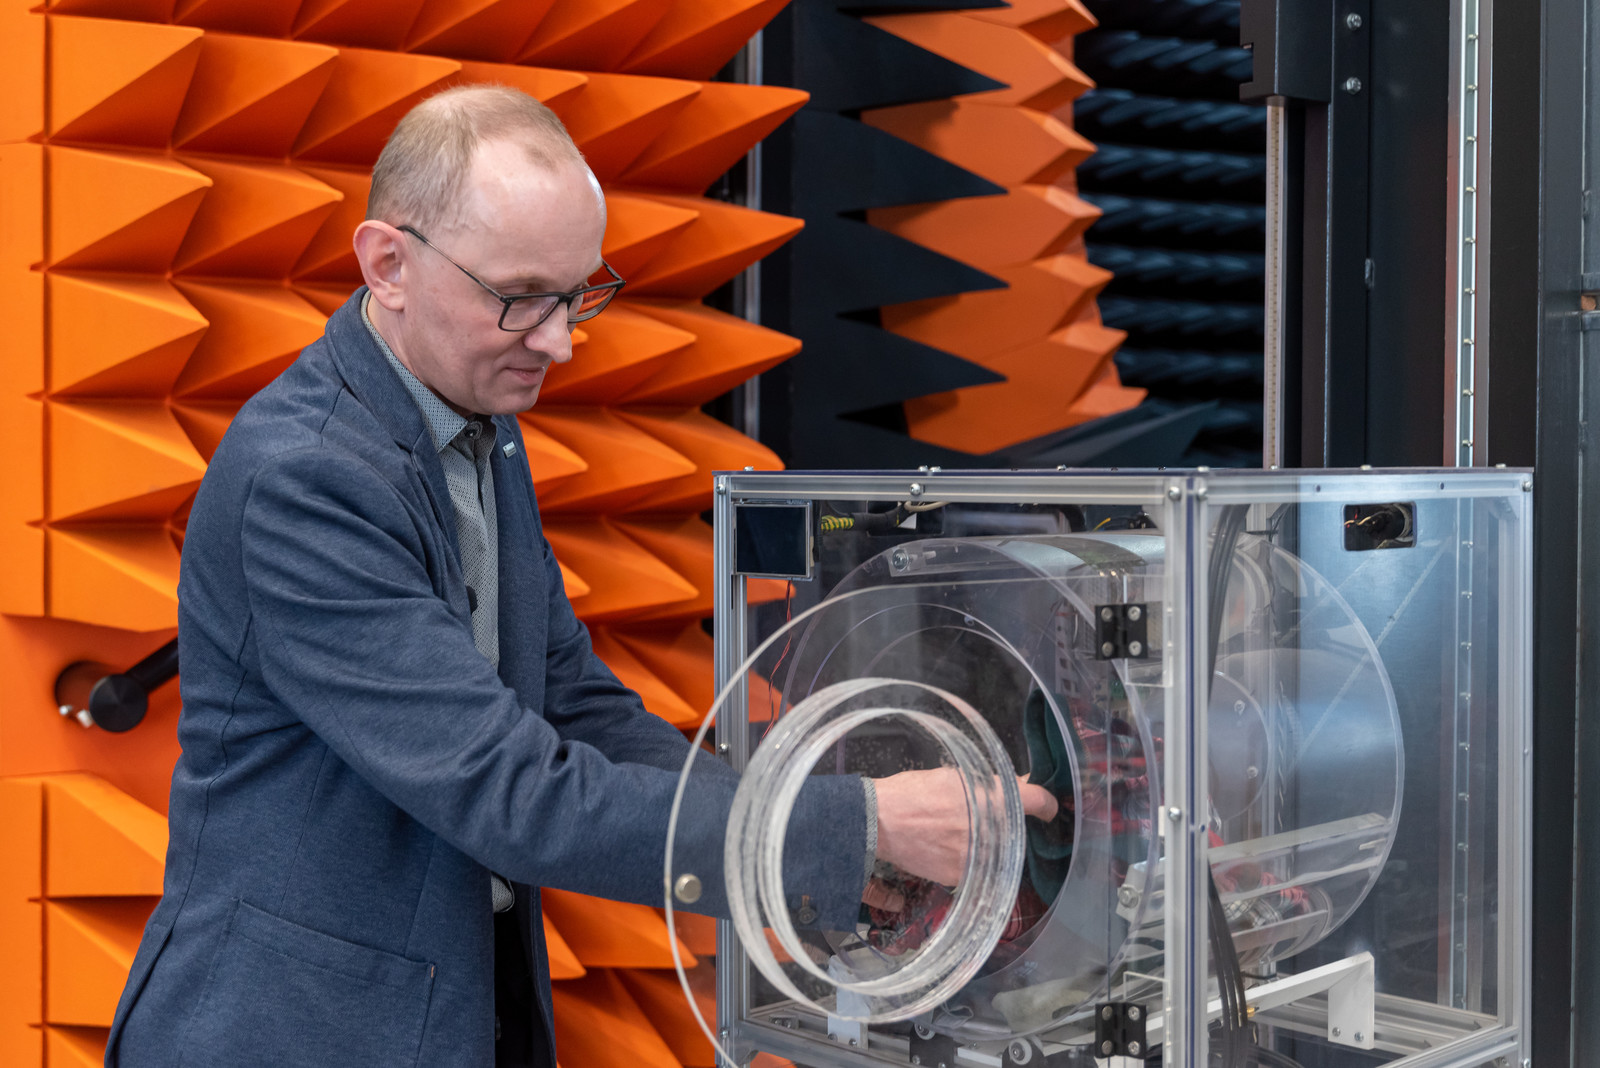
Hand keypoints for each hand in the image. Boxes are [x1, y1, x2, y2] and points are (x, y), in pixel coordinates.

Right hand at [872, 768, 1057, 886]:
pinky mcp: (963, 877)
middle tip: (984, 817)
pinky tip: (945, 847)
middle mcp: (995, 831)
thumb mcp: (954, 776)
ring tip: (956, 833)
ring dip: (987, 844)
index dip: (1046, 804)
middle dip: (1007, 825)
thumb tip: (1019, 783)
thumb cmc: (914, 792)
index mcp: (997, 798)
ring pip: (997, 851)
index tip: (1047, 810)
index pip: (1040, 801)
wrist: (878, 822)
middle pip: (1017, 829)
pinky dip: (967, 859)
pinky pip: (976, 866)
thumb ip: (991, 784)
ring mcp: (980, 857)